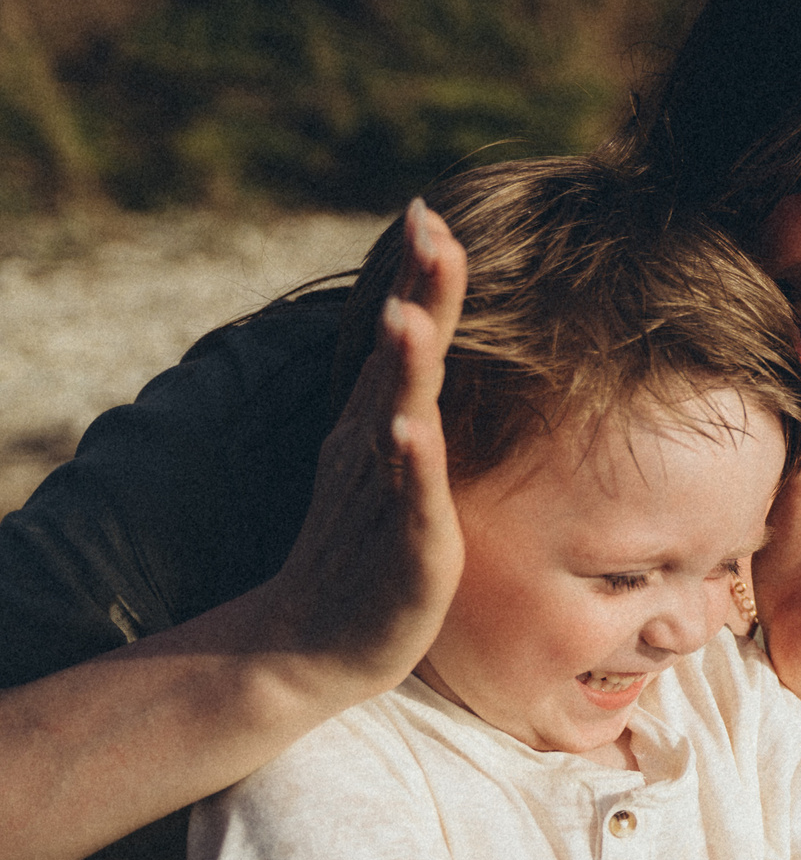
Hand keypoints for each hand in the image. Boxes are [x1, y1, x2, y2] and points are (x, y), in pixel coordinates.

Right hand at [262, 200, 464, 697]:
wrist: (311, 646)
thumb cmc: (359, 557)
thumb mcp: (387, 470)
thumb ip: (400, 410)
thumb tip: (415, 349)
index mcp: (380, 426)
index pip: (406, 341)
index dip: (419, 280)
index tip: (430, 212)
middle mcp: (376, 445)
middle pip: (401, 358)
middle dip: (416, 291)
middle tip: (426, 224)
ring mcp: (385, 492)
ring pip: (396, 415)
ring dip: (403, 365)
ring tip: (409, 315)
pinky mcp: (404, 544)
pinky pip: (407, 495)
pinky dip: (407, 458)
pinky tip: (409, 426)